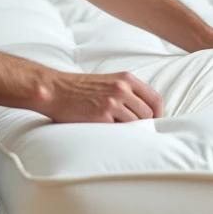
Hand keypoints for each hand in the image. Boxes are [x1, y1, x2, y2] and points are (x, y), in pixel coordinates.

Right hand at [38, 71, 163, 122]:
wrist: (54, 90)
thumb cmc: (78, 88)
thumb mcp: (107, 82)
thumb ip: (126, 92)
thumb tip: (144, 112)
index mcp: (125, 79)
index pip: (155, 98)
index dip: (158, 114)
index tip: (154, 123)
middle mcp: (122, 89)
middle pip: (148, 113)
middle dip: (144, 125)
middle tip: (134, 132)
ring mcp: (112, 103)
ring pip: (135, 124)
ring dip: (129, 131)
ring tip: (117, 131)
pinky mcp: (102, 116)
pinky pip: (119, 131)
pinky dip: (117, 135)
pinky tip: (107, 133)